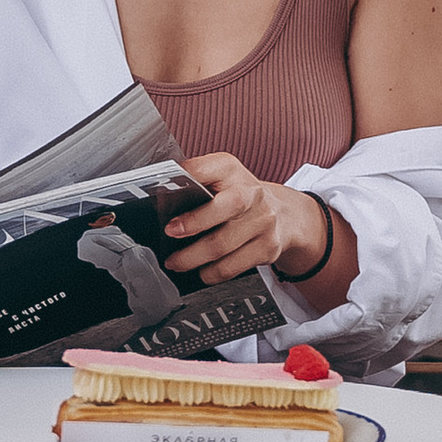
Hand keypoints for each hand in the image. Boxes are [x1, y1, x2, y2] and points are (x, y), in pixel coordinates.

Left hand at [160, 152, 329, 284]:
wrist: (283, 216)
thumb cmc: (238, 197)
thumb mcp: (218, 179)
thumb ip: (193, 182)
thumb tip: (159, 194)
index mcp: (232, 170)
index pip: (208, 168)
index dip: (188, 177)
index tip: (166, 190)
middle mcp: (252, 193)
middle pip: (226, 207)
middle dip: (194, 222)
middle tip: (170, 233)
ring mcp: (263, 222)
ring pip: (223, 245)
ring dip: (192, 258)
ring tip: (175, 262)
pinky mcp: (267, 248)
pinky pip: (232, 267)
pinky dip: (211, 273)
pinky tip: (201, 271)